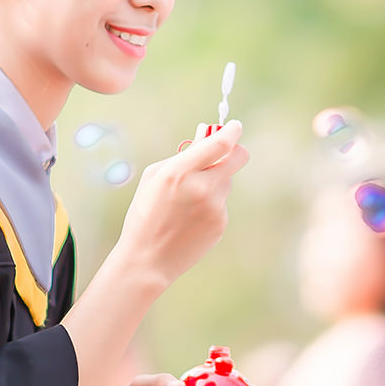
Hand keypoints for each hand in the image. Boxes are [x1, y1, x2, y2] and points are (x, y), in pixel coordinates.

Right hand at [120, 122, 248, 288]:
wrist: (148, 259)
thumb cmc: (145, 213)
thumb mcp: (155, 177)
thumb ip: (184, 155)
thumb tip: (206, 135)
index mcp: (180, 171)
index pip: (220, 143)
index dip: (232, 131)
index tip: (234, 126)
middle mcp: (202, 188)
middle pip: (239, 158)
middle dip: (235, 151)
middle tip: (224, 153)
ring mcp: (215, 207)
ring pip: (226, 182)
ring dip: (214, 182)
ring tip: (187, 202)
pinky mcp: (221, 223)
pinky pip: (221, 203)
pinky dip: (210, 204)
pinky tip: (190, 219)